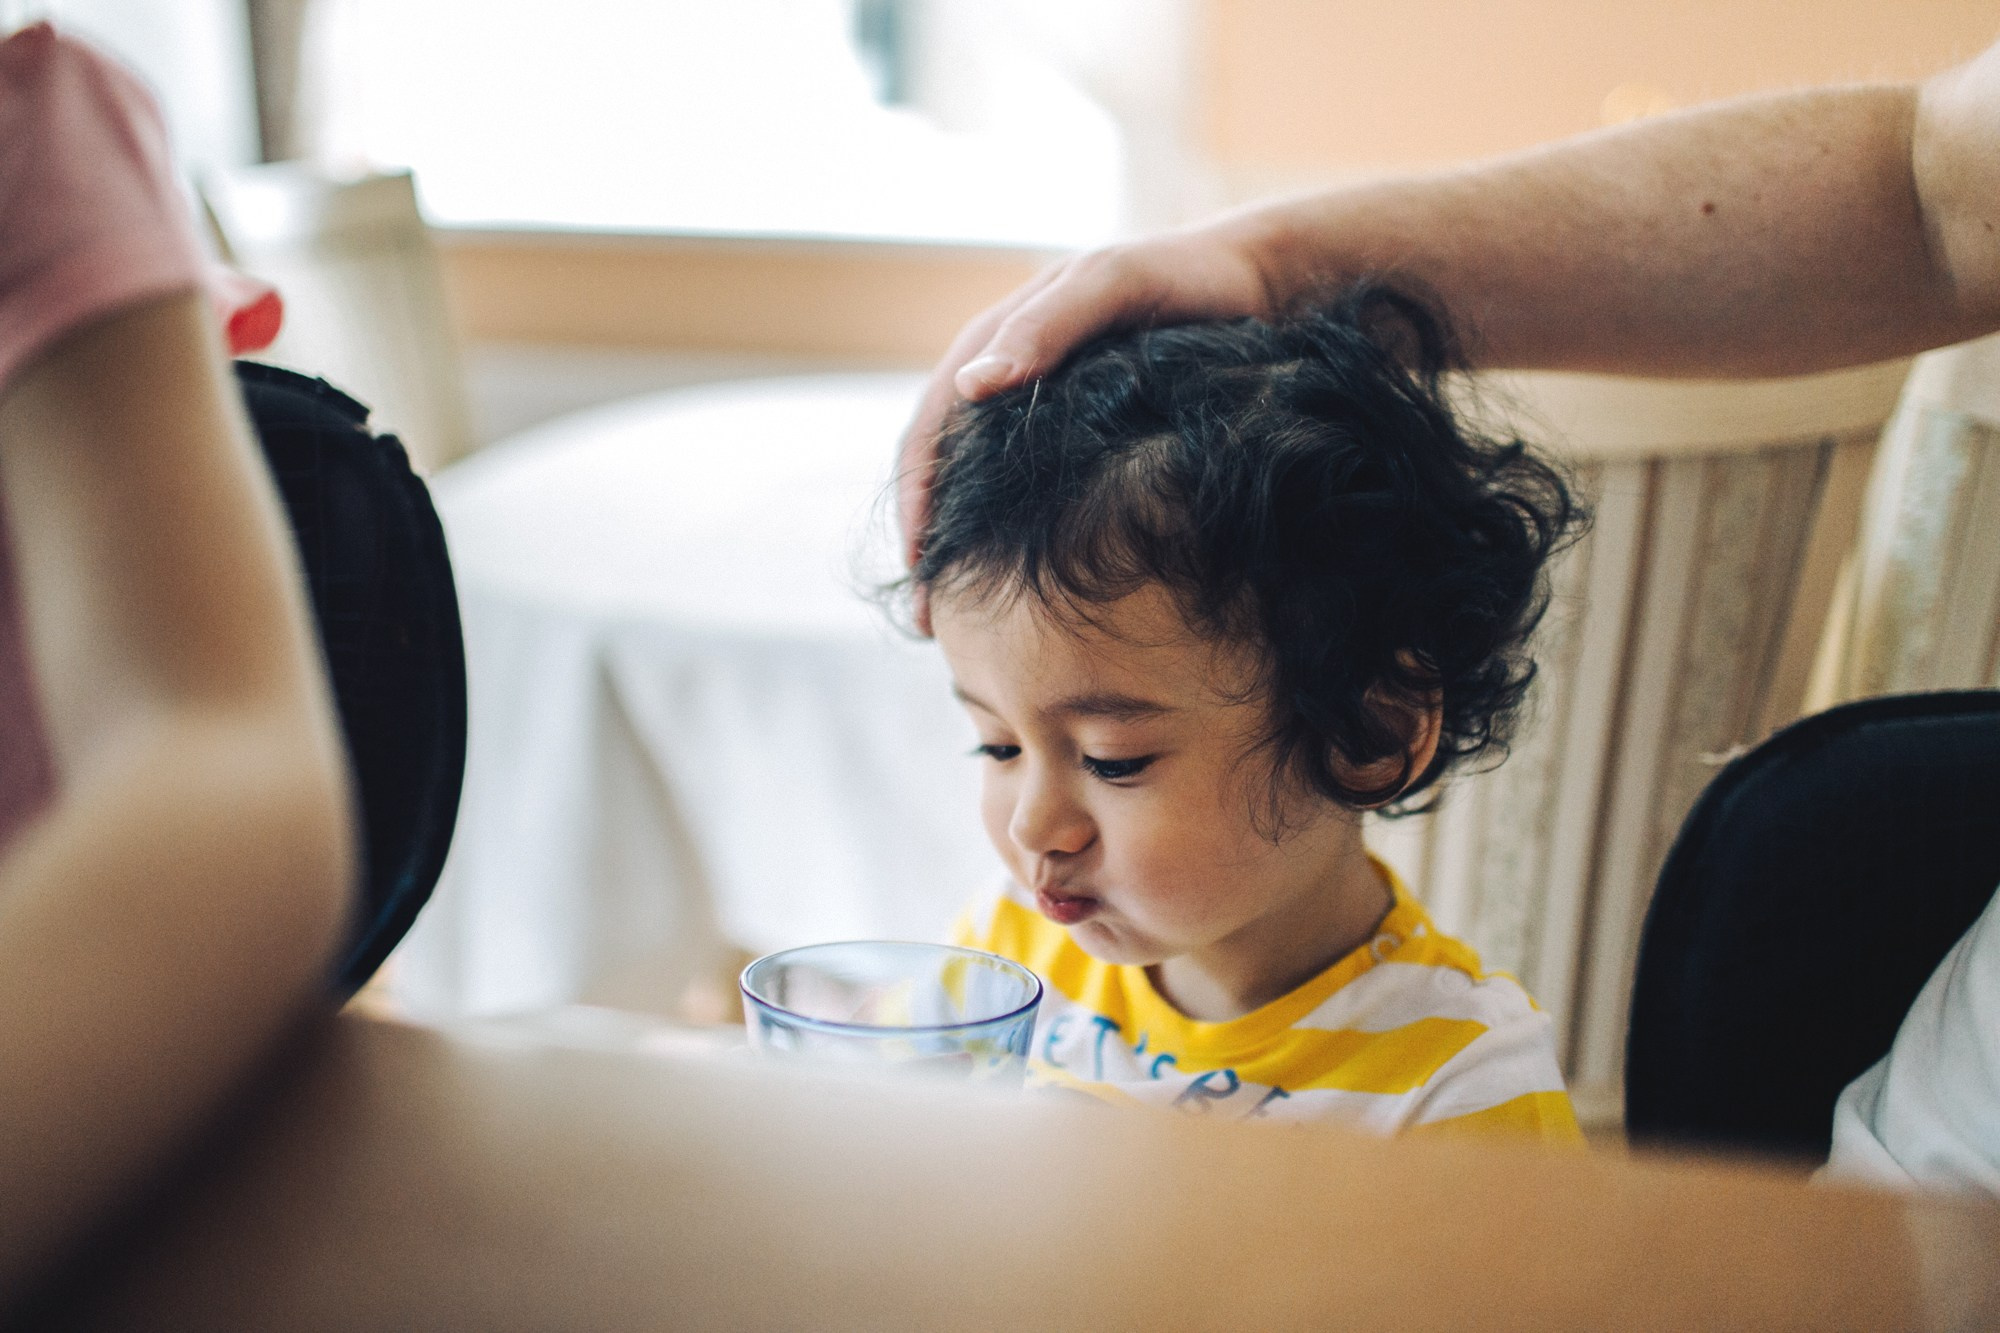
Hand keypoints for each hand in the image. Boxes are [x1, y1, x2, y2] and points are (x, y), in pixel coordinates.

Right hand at [894, 221, 1278, 625]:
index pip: (932, 425)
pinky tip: (1019, 579)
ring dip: (963, 548)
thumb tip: (972, 386)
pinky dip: (1010, 534)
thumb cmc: (1186, 276)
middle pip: (943, 466)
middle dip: (929, 542)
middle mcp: (1010, 376)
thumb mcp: (1113, 283)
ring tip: (963, 619)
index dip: (917, 500)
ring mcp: (1045, 405)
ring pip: (981, 485)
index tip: (920, 571)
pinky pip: (1029, 487)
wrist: (1259, 281)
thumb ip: (1047, 325)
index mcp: (999, 338)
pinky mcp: (1082, 432)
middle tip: (933, 621)